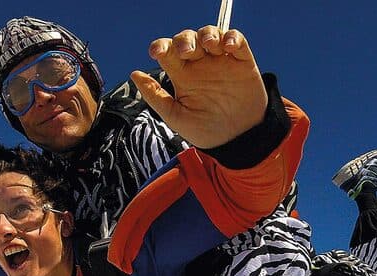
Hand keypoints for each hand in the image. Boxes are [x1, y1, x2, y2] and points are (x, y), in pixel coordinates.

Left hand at [130, 26, 266, 148]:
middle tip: (186, 52)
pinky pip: (237, 40)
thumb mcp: (176, 117)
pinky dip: (233, 37)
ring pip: (210, 34)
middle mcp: (200, 65)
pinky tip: (228, 46)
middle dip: (184, 40)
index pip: (168, 51)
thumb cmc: (205, 131)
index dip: (161, 46)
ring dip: (208, 34)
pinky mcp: (242, 62)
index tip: (156, 52)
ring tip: (209, 44)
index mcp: (182, 75)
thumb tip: (134, 74)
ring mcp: (221, 61)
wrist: (237, 141)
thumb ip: (155, 96)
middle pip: (188, 39)